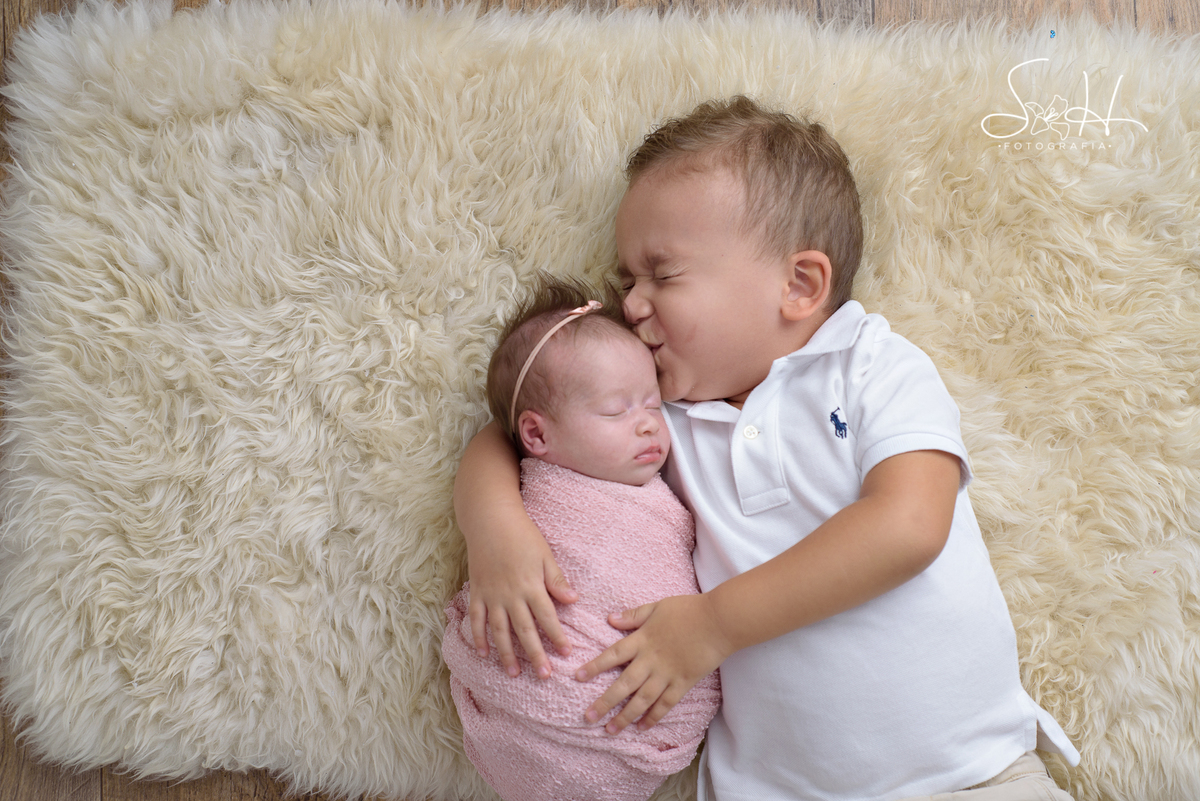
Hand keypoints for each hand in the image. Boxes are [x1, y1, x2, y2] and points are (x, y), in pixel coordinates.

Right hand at [467, 520, 577, 679]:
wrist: (490, 521)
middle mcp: (510, 595)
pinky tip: (483, 653)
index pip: (547, 617)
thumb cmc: (522, 536)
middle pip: (524, 630)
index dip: (557, 637)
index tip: (567, 654)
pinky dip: (478, 637)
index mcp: (531, 585)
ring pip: (499, 630)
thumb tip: (574, 599)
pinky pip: (476, 619)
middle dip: (535, 654)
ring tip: (514, 673)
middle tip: (544, 675)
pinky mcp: (477, 592)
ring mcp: (491, 595)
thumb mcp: (545, 554)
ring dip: (506, 653)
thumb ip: (556, 579)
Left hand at [574, 593, 730, 733]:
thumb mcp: (657, 606)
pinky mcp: (683, 683)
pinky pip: (666, 704)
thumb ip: (633, 615)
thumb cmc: (688, 610)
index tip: (577, 678)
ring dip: (625, 716)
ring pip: (642, 700)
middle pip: (623, 684)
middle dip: (604, 702)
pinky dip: (654, 717)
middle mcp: (651, 660)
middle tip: (588, 717)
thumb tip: (609, 618)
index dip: (594, 666)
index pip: (613, 655)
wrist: (719, 621)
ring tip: (611, 729)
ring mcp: (667, 674)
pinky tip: (642, 727)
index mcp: (642, 639)